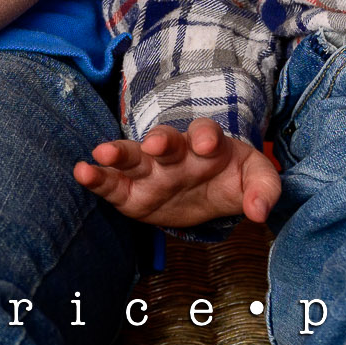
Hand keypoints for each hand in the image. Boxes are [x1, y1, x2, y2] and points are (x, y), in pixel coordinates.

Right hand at [72, 119, 283, 226]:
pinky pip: (112, 184)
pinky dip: (97, 178)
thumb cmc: (230, 178)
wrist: (209, 192)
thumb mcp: (255, 179)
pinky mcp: (132, 192)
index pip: (206, 133)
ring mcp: (151, 170)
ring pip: (133, 156)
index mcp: (208, 144)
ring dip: (118, 153)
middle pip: (165, 139)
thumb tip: (259, 212)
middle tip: (155, 144)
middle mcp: (176, 152)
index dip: (206, 136)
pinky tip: (82, 172)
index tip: (205, 144)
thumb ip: (263, 190)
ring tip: (101, 153)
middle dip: (159, 140)